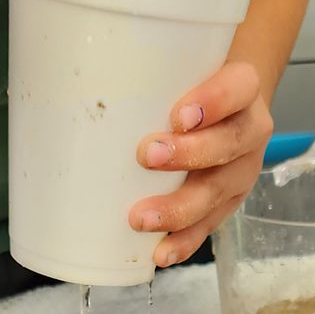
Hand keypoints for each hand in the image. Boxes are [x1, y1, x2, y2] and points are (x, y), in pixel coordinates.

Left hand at [129, 58, 271, 266]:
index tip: (180, 113)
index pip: (238, 88)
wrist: (224, 103)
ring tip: (142, 218)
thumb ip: (144, 62)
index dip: (214, 101)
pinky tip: (161, 252)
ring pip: (219, 191)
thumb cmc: (189, 81)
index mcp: (242, 87)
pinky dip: (184, 240)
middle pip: (229, 144)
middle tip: (147, 156)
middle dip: (190, 155)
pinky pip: (210, 225)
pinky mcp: (227, 201)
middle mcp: (249, 129)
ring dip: (180, 208)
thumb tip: (65, 60)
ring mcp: (241, 169)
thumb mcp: (177, 61)